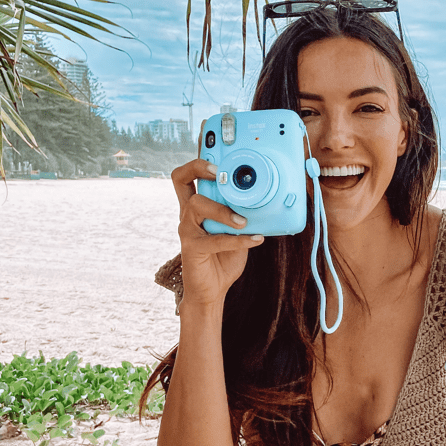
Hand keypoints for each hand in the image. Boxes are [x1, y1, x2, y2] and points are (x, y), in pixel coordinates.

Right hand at [171, 157, 263, 310]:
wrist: (213, 289)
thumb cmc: (224, 257)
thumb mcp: (238, 229)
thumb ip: (244, 213)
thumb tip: (266, 200)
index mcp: (198, 205)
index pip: (189, 175)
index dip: (199, 161)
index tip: (219, 156)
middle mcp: (188, 213)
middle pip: (179, 178)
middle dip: (199, 167)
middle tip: (218, 171)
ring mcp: (187, 229)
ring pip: (197, 205)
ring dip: (223, 210)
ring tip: (243, 221)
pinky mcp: (191, 248)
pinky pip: (214, 239)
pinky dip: (238, 239)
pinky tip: (256, 239)